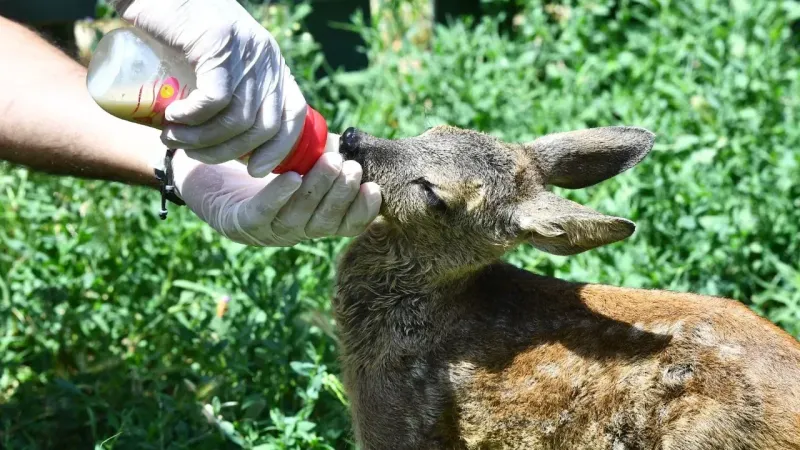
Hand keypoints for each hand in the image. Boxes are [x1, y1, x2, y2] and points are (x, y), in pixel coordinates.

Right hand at [113, 0, 305, 176]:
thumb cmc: (178, 33)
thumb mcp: (214, 67)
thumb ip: (227, 95)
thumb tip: (223, 142)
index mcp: (273, 66)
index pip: (293, 115)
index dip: (278, 149)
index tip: (253, 170)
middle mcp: (267, 58)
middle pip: (262, 127)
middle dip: (225, 152)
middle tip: (189, 153)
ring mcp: (246, 50)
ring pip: (237, 118)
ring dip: (201, 139)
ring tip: (172, 138)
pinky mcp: (219, 44)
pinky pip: (215, 99)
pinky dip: (193, 117)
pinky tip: (173, 117)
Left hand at [170, 149, 381, 245]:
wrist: (205, 169)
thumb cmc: (259, 163)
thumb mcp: (298, 161)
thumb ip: (324, 158)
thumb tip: (359, 146)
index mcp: (312, 221)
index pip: (344, 226)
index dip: (361, 212)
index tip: (374, 188)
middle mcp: (293, 232)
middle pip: (323, 222)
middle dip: (341, 194)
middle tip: (351, 168)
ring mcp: (266, 231)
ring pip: (297, 217)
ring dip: (317, 190)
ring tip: (330, 163)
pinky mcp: (239, 223)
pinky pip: (262, 213)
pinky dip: (278, 195)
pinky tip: (291, 177)